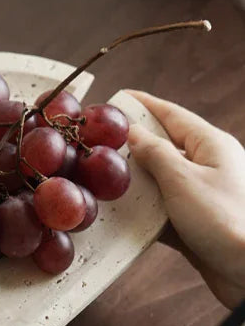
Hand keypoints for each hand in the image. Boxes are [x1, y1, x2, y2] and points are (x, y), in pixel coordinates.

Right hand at [124, 91, 244, 308]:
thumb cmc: (224, 220)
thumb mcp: (182, 180)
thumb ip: (155, 154)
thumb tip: (135, 134)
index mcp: (211, 145)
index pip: (172, 115)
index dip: (144, 106)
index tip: (118, 100)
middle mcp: (208, 167)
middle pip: (164, 147)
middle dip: (133, 146)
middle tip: (101, 144)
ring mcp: (202, 196)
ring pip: (160, 182)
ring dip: (135, 183)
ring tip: (103, 179)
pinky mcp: (195, 224)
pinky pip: (162, 211)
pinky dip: (142, 212)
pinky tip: (121, 215)